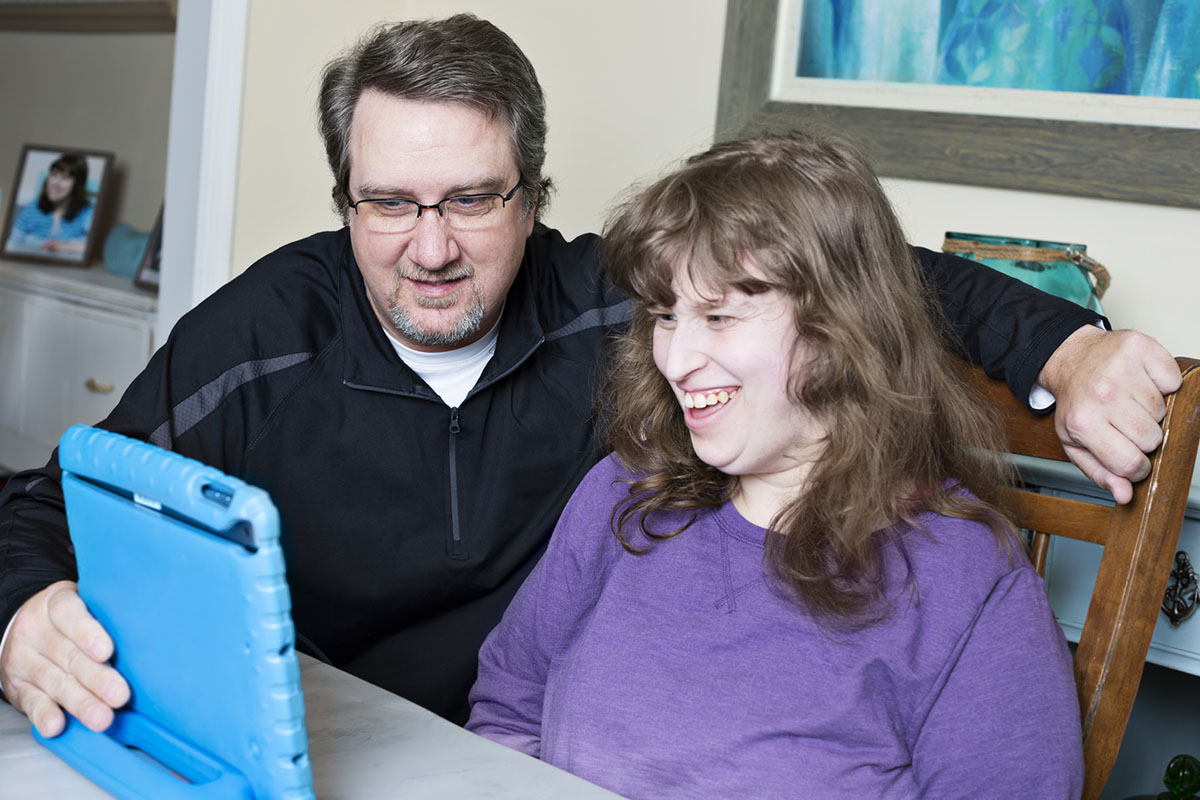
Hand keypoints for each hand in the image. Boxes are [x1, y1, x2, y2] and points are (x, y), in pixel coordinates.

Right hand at [0, 581, 129, 736]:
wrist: (21, 624)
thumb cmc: (68, 617)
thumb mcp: (83, 603)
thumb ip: (106, 614)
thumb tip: (150, 634)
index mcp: (56, 604)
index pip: (69, 614)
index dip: (88, 633)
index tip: (107, 651)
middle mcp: (36, 630)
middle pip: (68, 655)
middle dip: (96, 678)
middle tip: (119, 695)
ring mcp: (24, 660)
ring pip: (54, 682)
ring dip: (80, 703)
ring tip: (101, 718)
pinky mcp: (17, 686)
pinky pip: (30, 701)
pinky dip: (44, 714)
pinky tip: (57, 726)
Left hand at [1038, 326, 1181, 503]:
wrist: (1072, 360)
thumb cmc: (1077, 403)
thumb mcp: (1075, 443)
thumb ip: (1100, 472)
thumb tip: (1126, 495)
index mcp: (1083, 422)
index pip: (1132, 463)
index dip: (1137, 467)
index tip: (1130, 456)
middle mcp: (1101, 394)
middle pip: (1152, 438)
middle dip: (1143, 436)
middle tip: (1124, 422)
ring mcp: (1120, 369)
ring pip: (1164, 411)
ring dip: (1151, 410)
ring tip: (1130, 401)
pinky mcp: (1139, 348)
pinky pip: (1174, 380)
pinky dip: (1164, 384)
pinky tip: (1141, 382)